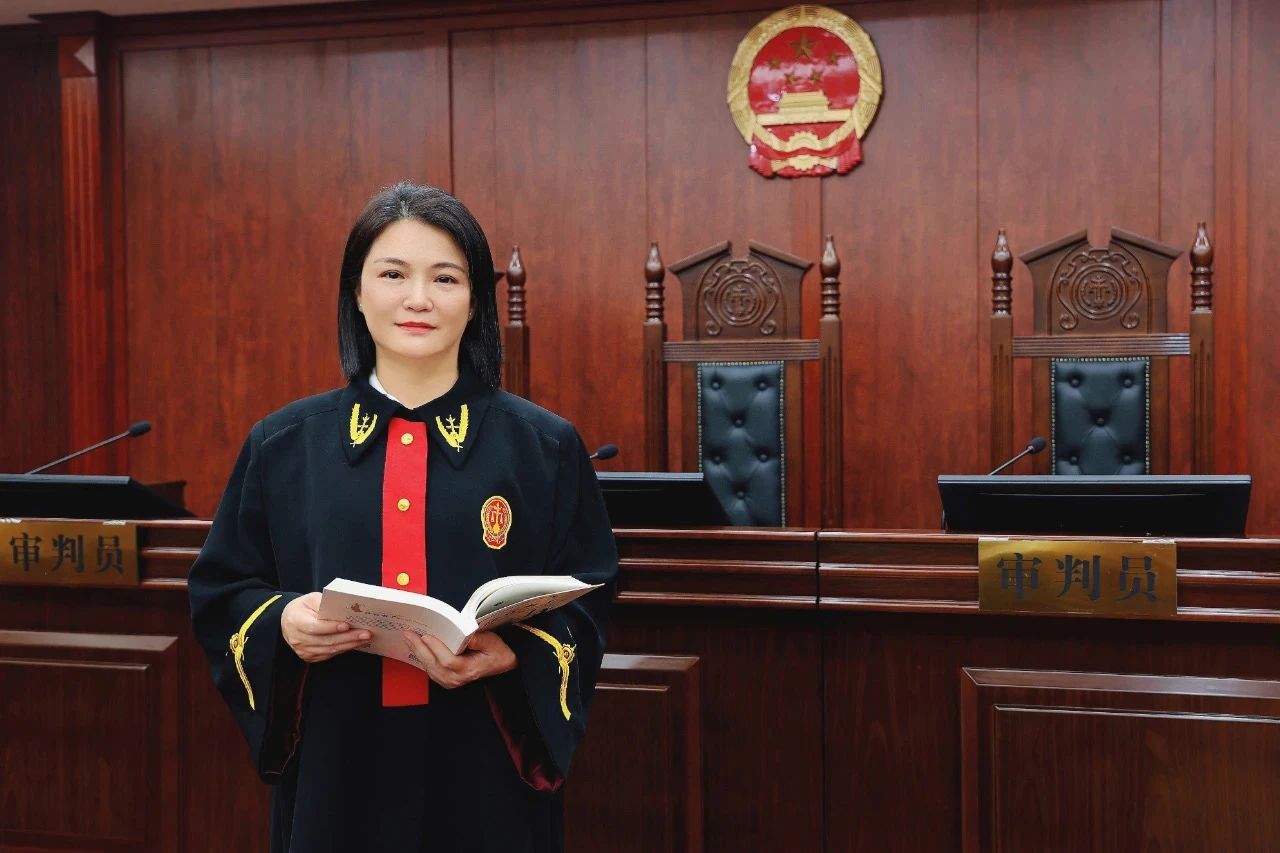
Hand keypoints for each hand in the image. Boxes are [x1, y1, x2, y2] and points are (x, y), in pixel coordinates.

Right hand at [281, 592, 370, 662]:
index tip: (347, 625)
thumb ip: (324, 603)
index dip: (331, 627)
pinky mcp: (309, 657)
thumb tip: (344, 609)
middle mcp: (298, 639)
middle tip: (366, 633)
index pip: (314, 627)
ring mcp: (303, 650)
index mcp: (296, 621)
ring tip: (364, 638)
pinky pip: (329, 655)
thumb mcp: (310, 599)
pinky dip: (343, 649)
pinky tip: (354, 643)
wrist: (288, 621)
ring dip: (349, 645)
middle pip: (326, 641)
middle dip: (348, 637)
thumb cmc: (302, 607)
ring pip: (329, 650)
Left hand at [401, 630, 516, 687]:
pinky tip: (415, 648)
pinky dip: (421, 658)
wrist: (500, 665)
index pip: (448, 661)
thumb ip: (480, 639)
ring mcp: (450, 682)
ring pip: (429, 668)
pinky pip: (430, 670)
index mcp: (468, 669)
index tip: (426, 636)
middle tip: (409, 635)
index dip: (436, 648)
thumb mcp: (493, 642)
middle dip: (420, 648)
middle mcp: (457, 679)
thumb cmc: (496, 653)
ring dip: (417, 653)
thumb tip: (466, 633)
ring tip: (408, 639)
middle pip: (434, 665)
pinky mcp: (446, 680)